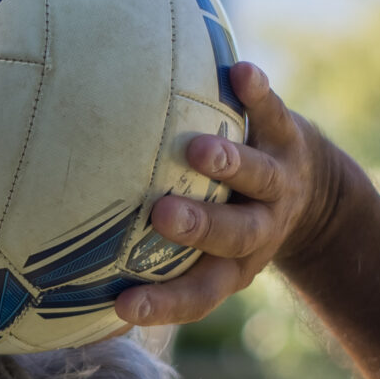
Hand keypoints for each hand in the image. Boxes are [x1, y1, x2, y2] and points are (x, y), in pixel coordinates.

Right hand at [113, 62, 344, 328]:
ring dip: (230, 165)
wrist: (312, 189)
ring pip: (259, 177)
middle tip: (164, 214)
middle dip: (201, 227)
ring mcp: (278, 182)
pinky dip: (258, 95)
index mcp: (232, 264)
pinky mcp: (287, 136)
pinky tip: (239, 73)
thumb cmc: (226, 220)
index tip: (121, 305)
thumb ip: (150, 257)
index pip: (198, 292)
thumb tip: (67, 271)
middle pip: (236, 235)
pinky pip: (274, 113)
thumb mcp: (202, 251)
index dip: (163, 304)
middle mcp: (260, 228)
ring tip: (197, 150)